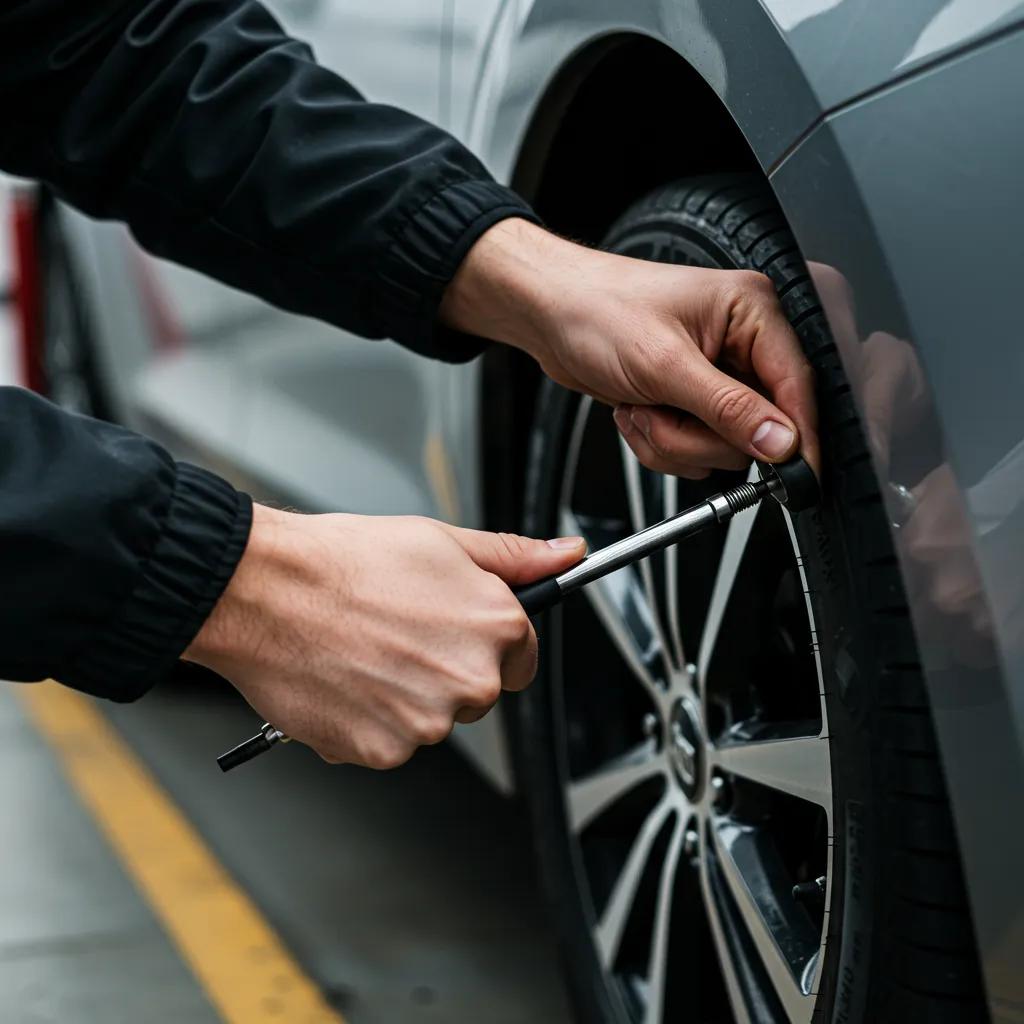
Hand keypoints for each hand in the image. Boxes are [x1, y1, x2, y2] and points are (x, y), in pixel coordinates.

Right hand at [185, 506, 585, 767]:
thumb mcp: (442, 540)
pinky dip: (367, 720)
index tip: (452, 631)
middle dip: (444, 669)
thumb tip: (565, 555)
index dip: (485, 642)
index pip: (521, 657)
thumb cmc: (344, 561)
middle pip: (475, 692)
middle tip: (396, 632)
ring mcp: (428, 722)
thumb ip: (514, 558)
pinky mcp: (383, 752)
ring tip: (362, 650)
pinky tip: (344, 679)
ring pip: (429, 718)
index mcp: (497, 627)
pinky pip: (388, 743)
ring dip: (403, 696)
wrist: (263, 591)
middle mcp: (472, 680)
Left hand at [442, 218, 817, 478]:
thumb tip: (780, 441)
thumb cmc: (596, 310)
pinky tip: (638, 410)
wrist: (548, 315)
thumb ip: (727, 407)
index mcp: (751, 311)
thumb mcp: (663, 364)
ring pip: (722, 446)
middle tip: (662, 412)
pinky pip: (694, 448)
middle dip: (700, 434)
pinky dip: (661, 442)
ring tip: (642, 405)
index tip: (798, 476)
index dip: (797, 436)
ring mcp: (715, 375)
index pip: (797, 384)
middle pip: (758, 428)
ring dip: (674, 440)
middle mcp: (740, 342)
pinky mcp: (691, 399)